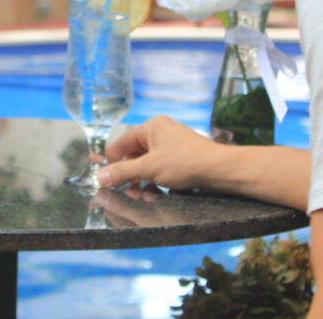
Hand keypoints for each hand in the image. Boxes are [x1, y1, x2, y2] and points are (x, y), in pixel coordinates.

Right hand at [99, 115, 224, 190]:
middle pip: (134, 154)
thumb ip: (123, 172)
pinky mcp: (181, 158)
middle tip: (126, 191)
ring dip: (142, 180)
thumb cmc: (186, 163)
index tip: (105, 178)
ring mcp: (172, 145)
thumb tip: (100, 176)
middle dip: (129, 174)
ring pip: (148, 164)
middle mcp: (161, 133)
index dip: (112, 161)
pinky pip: (161, 168)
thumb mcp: (149, 169)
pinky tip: (156, 192)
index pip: (121, 143)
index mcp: (151, 127)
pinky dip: (156, 180)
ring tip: (142, 195)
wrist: (221, 170)